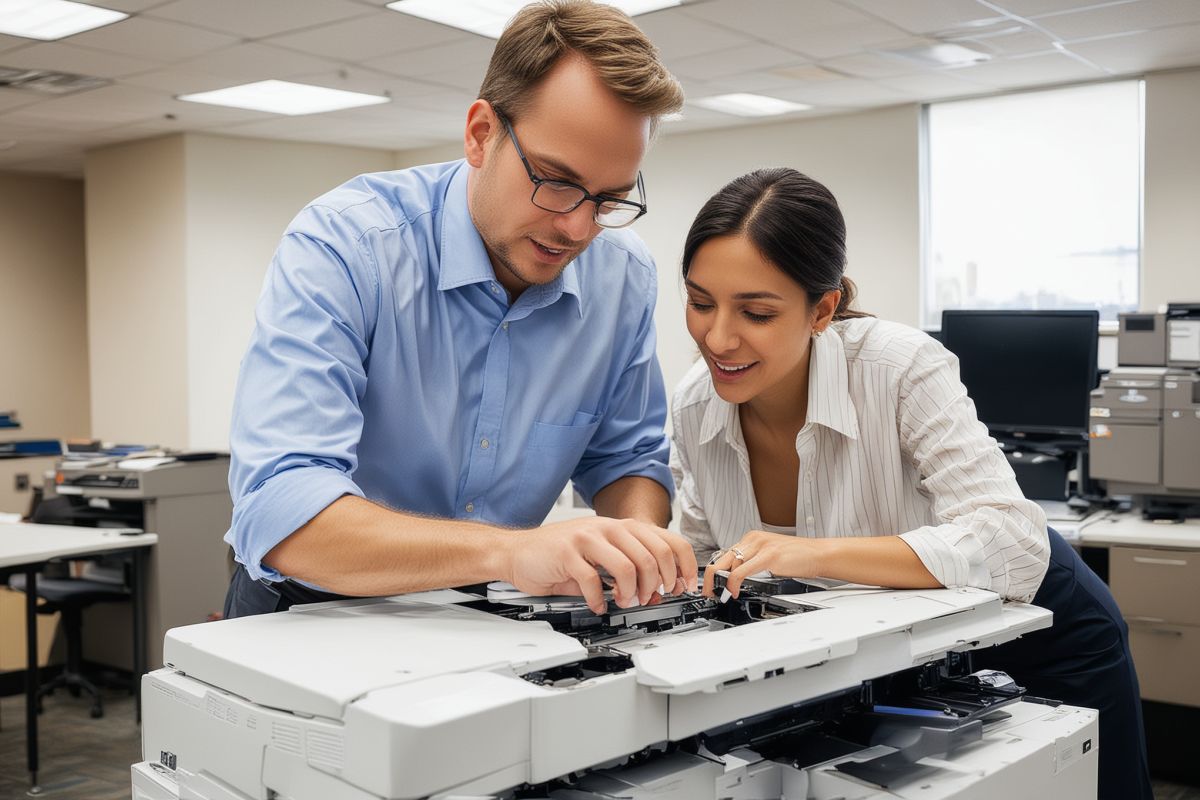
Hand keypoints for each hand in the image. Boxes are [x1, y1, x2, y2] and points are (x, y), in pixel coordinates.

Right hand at [503, 517, 698, 613]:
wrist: (518, 552)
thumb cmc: (559, 556)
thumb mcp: (601, 558)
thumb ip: (627, 571)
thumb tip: (654, 592)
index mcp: (621, 527)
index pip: (667, 540)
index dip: (683, 566)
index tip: (684, 586)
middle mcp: (607, 528)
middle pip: (652, 555)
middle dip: (658, 584)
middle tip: (650, 598)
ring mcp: (586, 538)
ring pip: (628, 566)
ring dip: (631, 592)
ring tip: (623, 602)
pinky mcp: (567, 552)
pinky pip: (593, 579)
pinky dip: (599, 599)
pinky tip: (597, 604)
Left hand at [703, 530, 821, 599]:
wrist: (819, 554)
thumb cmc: (798, 558)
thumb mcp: (768, 557)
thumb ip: (752, 563)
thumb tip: (735, 577)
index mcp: (752, 538)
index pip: (725, 555)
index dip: (715, 572)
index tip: (711, 585)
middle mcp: (753, 539)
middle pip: (721, 558)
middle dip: (711, 578)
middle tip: (708, 593)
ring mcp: (760, 545)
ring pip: (729, 565)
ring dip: (722, 583)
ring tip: (722, 595)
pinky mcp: (768, 555)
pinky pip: (741, 571)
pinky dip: (733, 583)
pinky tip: (733, 592)